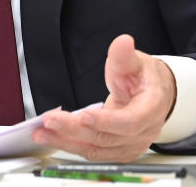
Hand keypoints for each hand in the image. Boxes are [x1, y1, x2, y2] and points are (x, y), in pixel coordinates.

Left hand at [32, 34, 176, 161]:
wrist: (154, 94)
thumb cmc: (144, 78)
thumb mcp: (135, 61)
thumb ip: (124, 55)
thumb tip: (123, 42)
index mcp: (151, 109)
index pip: (129, 122)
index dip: (106, 122)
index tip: (83, 116)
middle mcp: (143, 132)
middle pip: (106, 138)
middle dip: (74, 130)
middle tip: (50, 121)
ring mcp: (130, 145)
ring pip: (96, 150)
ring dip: (66, 142)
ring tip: (42, 133)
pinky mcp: (118, 151)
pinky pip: (93, 153)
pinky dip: (71, 146)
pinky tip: (53, 137)